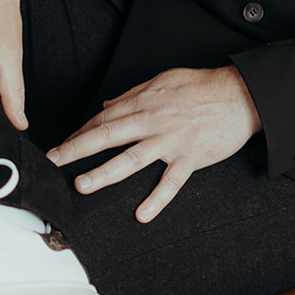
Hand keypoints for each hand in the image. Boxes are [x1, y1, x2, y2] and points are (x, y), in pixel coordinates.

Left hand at [46, 65, 261, 221]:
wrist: (240, 95)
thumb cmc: (203, 86)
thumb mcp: (164, 80)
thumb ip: (133, 94)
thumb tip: (107, 105)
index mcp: (145, 102)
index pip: (105, 118)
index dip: (81, 132)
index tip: (63, 145)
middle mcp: (154, 121)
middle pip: (108, 136)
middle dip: (77, 149)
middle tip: (54, 161)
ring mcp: (171, 141)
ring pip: (132, 159)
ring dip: (105, 172)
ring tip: (83, 185)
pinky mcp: (191, 157)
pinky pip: (171, 182)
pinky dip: (157, 199)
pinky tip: (142, 214)